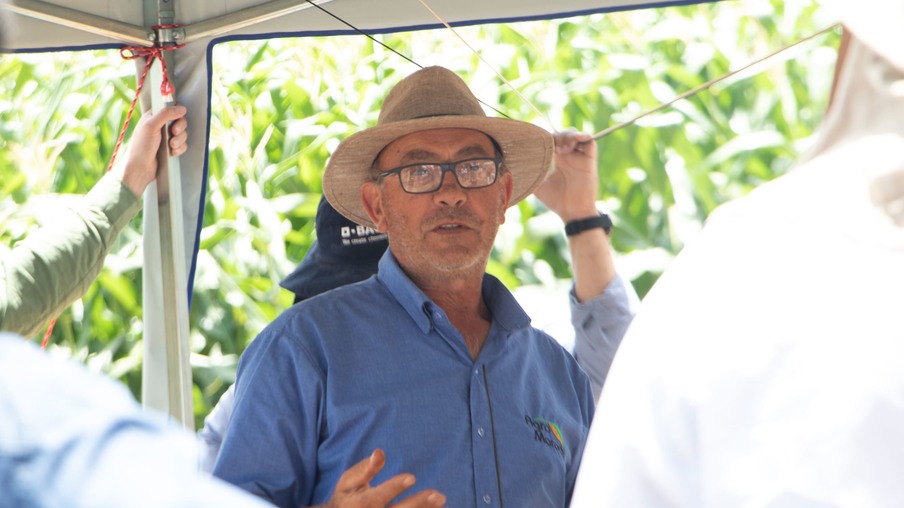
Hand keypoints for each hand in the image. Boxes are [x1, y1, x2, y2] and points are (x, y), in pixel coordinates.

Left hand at [117, 104, 188, 196]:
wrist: (141, 168)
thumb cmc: (141, 146)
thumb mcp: (151, 126)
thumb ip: (166, 114)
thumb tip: (181, 108)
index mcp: (153, 117)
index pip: (171, 109)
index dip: (176, 114)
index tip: (176, 119)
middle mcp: (160, 126)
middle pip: (180, 121)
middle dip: (180, 128)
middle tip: (173, 133)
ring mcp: (166, 138)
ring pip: (183, 134)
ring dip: (179, 140)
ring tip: (171, 146)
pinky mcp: (171, 148)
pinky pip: (183, 145)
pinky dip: (179, 149)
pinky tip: (172, 152)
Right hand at [316, 449, 445, 507]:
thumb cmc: (347, 497)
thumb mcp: (348, 482)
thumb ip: (364, 469)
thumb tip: (380, 452)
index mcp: (358, 505)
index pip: (376, 498)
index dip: (393, 488)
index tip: (411, 477)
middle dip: (417, 504)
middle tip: (438, 495)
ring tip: (441, 499)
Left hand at [534, 131, 598, 221]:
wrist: (572, 211)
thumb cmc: (555, 200)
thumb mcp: (537, 186)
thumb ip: (530, 174)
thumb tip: (514, 167)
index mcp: (556, 159)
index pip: (552, 139)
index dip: (546, 137)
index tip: (539, 143)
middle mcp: (568, 155)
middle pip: (562, 134)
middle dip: (555, 135)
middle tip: (551, 146)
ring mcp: (579, 156)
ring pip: (574, 134)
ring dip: (566, 136)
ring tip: (560, 148)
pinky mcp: (589, 159)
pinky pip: (589, 140)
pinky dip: (580, 136)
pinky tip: (570, 147)